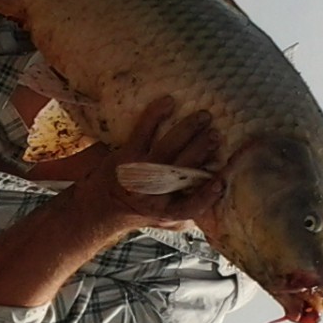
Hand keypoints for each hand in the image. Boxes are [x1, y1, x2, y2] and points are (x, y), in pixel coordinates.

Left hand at [81, 97, 224, 230]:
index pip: (193, 206)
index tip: (221, 181)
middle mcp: (154, 194)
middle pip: (183, 170)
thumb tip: (220, 195)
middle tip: (216, 135)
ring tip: (203, 116)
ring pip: (167, 149)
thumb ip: (190, 211)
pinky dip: (155, 115)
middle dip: (200, 151)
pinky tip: (168, 102)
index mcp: (169, 212)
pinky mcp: (125, 156)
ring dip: (187, 130)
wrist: (101, 205)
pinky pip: (142, 131)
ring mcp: (139, 173)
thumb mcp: (166, 219)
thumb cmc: (143, 209)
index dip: (208, 195)